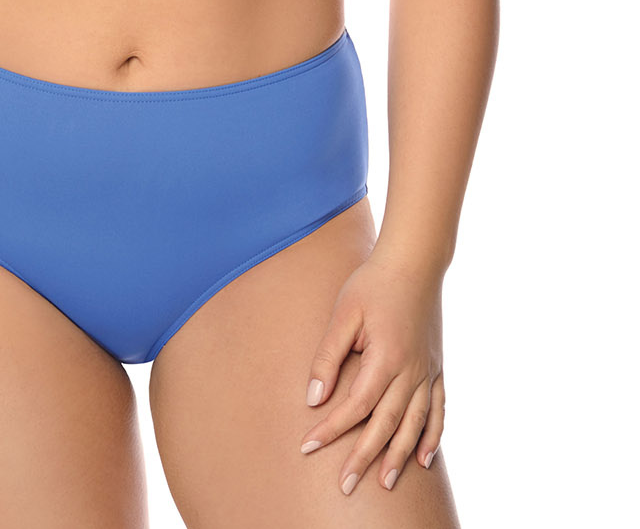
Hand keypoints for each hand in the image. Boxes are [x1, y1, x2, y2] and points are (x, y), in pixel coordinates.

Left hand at [298, 248, 445, 493]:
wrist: (414, 261)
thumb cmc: (373, 283)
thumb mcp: (344, 313)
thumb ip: (329, 355)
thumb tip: (314, 397)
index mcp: (386, 358)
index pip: (356, 406)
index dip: (331, 429)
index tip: (308, 446)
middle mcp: (411, 371)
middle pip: (386, 425)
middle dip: (363, 457)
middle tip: (345, 487)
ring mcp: (428, 371)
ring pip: (415, 424)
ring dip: (399, 456)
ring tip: (384, 482)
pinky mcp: (437, 366)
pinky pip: (438, 409)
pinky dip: (433, 436)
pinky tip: (426, 459)